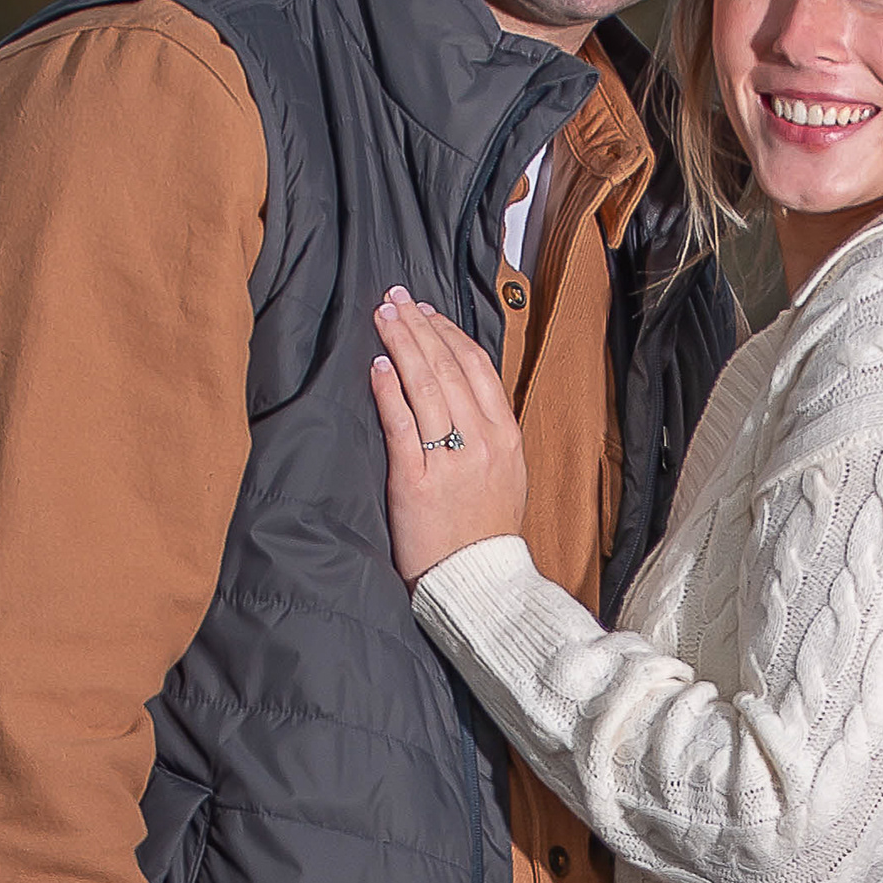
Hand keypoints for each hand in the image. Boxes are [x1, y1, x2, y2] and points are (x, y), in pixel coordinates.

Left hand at [370, 288, 531, 580]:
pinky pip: (402, 425)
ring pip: (427, 386)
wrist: (477, 586)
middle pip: (449, 366)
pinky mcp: (417, 482)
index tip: (426, 311)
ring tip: (383, 316)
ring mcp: (451, 461)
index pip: (477, 366)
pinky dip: (389, 391)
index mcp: (505, 436)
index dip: (448, 332)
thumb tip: (463, 397)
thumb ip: (488, 435)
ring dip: (401, 344)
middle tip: (395, 297)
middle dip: (419, 325)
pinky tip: (377, 367)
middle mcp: (483, 442)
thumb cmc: (483, 535)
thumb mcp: (505, 477)